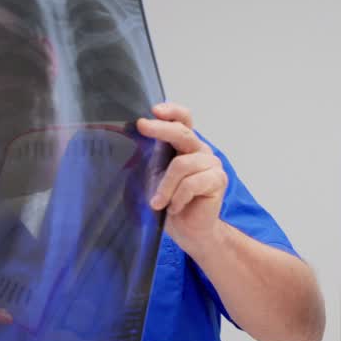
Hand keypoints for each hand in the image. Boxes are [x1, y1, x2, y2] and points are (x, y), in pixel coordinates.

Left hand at [137, 102, 228, 251]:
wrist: (187, 230)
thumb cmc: (168, 203)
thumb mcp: (150, 176)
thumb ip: (145, 157)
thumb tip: (123, 139)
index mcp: (184, 145)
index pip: (183, 119)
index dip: (171, 111)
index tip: (154, 110)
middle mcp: (199, 150)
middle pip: (182, 132)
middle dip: (160, 129)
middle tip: (142, 126)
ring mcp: (211, 164)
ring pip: (182, 165)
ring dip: (165, 187)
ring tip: (158, 203)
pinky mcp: (218, 180)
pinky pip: (191, 184)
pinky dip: (178, 198)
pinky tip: (175, 207)